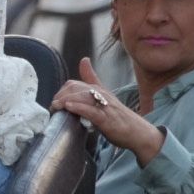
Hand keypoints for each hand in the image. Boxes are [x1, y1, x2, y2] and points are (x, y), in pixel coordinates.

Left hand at [50, 57, 164, 162]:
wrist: (139, 133)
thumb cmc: (119, 117)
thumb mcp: (105, 97)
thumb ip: (92, 81)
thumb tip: (84, 60)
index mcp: (99, 90)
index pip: (74, 84)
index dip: (61, 92)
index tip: (56, 103)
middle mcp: (102, 95)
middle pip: (75, 88)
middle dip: (60, 96)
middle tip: (54, 108)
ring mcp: (105, 106)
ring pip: (81, 97)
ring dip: (65, 101)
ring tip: (56, 107)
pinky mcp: (107, 119)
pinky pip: (91, 111)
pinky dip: (78, 107)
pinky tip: (68, 107)